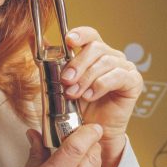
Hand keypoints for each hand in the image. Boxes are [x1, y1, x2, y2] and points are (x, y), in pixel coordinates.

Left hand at [60, 26, 142, 142]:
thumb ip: (50, 61)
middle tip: (66, 81)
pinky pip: (119, 76)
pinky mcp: (134, 82)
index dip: (80, 34)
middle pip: (96, 47)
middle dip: (77, 64)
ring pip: (105, 62)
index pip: (90, 34)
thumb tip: (33, 40)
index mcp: (95, 53)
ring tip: (75, 94)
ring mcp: (125, 68)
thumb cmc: (79, 106)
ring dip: (86, 78)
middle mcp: (112, 56)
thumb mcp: (60, 82)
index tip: (69, 40)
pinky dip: (101, 85)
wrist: (92, 132)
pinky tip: (90, 96)